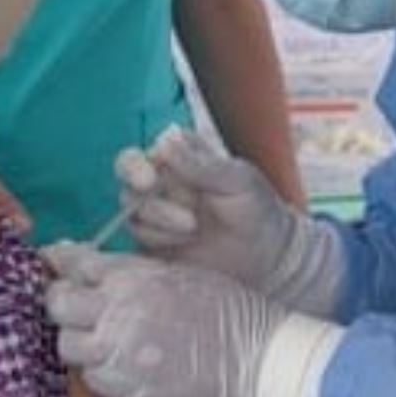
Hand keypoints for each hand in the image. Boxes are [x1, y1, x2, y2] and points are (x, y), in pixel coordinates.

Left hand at [45, 244, 283, 396]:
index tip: (70, 275)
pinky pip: (91, 378)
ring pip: (66, 345)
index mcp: (131, 276)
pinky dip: (99, 370)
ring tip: (102, 339)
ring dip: (79, 340)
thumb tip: (75, 257)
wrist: (254, 357)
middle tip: (80, 309)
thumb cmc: (220, 307)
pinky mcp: (126, 390)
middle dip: (63, 304)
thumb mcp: (173, 272)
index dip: (67, 269)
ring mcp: (120, 354)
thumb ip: (125, 269)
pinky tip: (121, 363)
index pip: (73, 264)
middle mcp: (118, 312)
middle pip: (57, 304)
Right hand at [117, 128, 342, 315]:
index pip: (140, 155)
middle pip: (126, 182)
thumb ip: (199, 164)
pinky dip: (156, 241)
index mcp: (177, 159)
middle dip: (140, 193)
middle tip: (164, 205)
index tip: (149, 179)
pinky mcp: (156, 247)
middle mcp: (161, 185)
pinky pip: (138, 242)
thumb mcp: (236, 180)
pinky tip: (183, 243)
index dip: (136, 166)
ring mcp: (156, 217)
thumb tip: (164, 140)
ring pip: (132, 213)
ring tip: (193, 227)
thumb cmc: (256, 209)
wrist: (269, 257)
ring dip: (159, 221)